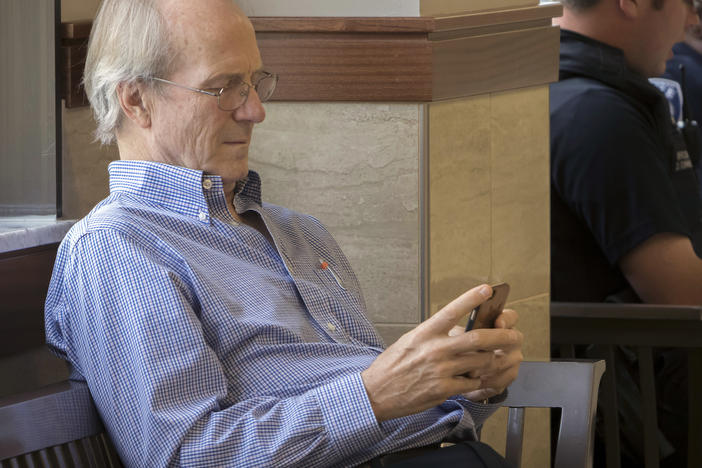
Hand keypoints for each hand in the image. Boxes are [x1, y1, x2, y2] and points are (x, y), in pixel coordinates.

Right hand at [361, 284, 522, 421]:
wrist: (377, 392)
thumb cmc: (393, 365)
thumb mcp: (411, 340)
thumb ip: (434, 333)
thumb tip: (456, 329)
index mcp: (425, 333)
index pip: (452, 311)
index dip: (472, 299)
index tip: (487, 290)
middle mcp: (435, 349)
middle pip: (478, 338)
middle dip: (502, 336)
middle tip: (515, 335)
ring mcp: (441, 370)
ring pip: (480, 361)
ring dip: (490, 360)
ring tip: (491, 359)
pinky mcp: (444, 389)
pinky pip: (472, 383)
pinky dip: (477, 380)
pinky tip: (474, 379)